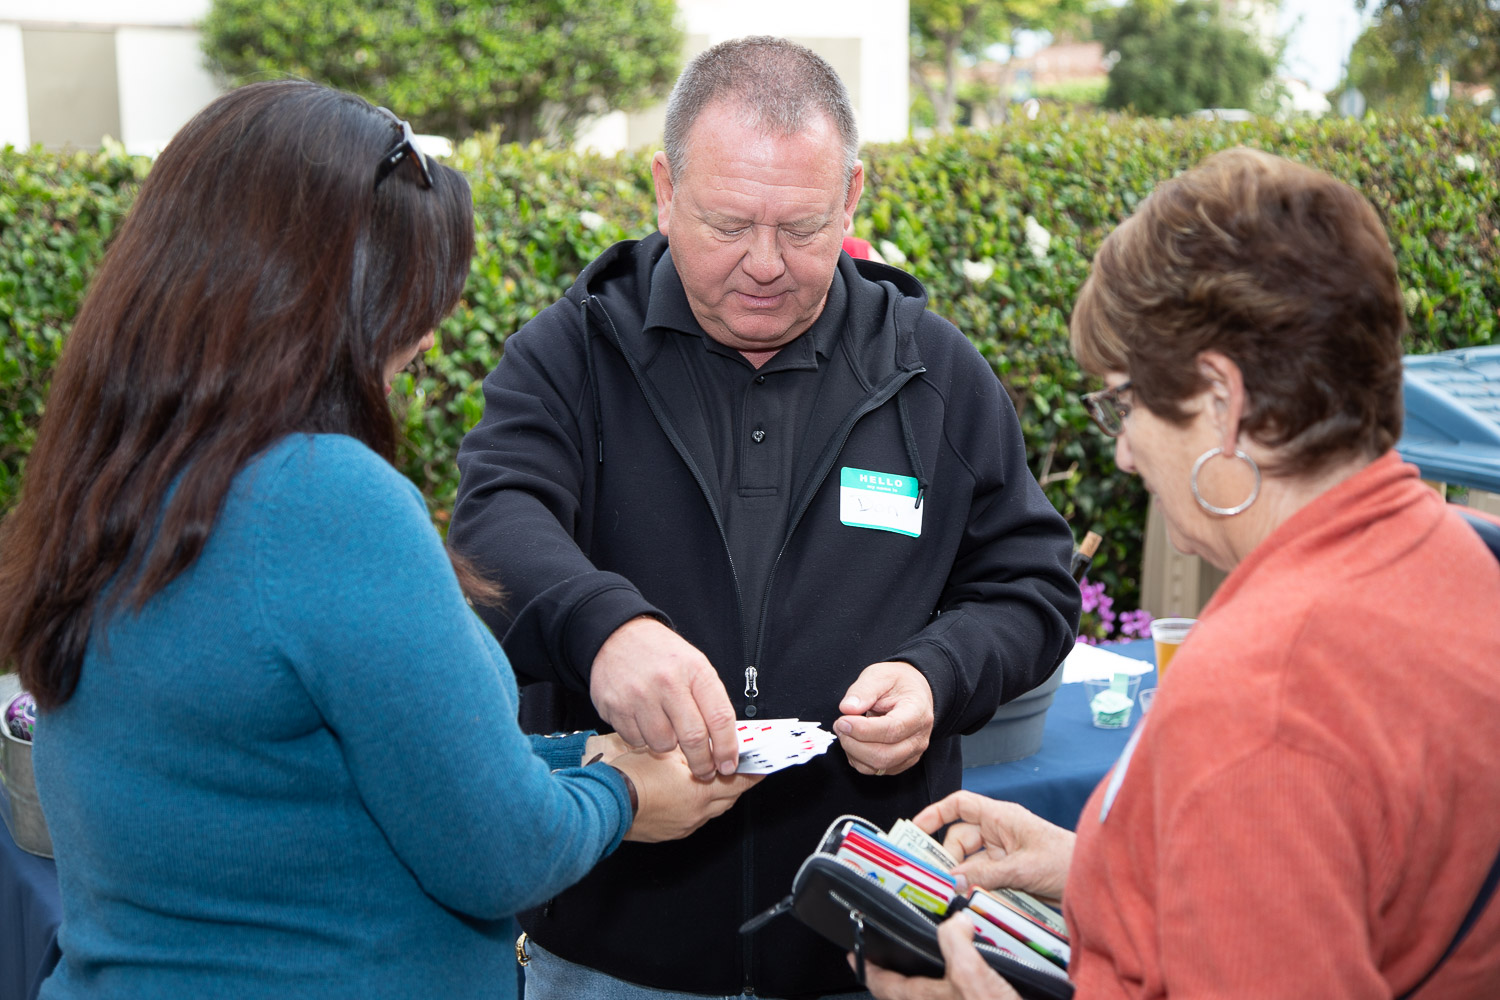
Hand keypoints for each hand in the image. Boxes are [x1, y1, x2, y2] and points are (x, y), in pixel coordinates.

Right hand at [590, 617, 738, 779]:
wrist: (617, 636)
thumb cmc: (661, 655)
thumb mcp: (694, 665)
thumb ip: (709, 700)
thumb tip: (725, 743)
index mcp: (695, 670)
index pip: (720, 717)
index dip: (727, 748)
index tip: (728, 765)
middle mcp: (667, 682)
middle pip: (693, 738)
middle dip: (702, 764)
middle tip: (704, 771)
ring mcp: (639, 696)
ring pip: (663, 744)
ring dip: (668, 746)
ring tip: (666, 727)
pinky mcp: (615, 707)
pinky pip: (637, 741)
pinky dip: (643, 738)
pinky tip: (643, 719)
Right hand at [607, 746, 761, 842]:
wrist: (603, 804)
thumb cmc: (628, 777)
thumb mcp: (665, 751)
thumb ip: (691, 748)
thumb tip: (705, 741)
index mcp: (701, 793)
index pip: (740, 781)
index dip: (754, 771)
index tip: (763, 764)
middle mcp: (697, 814)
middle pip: (729, 797)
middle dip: (734, 781)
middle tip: (735, 766)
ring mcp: (683, 826)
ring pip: (711, 808)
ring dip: (714, 793)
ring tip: (707, 776)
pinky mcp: (670, 832)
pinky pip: (692, 818)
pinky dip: (696, 804)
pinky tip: (684, 791)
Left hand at [834, 661, 933, 775]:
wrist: (912, 692)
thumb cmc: (896, 682)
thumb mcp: (879, 675)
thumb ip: (863, 690)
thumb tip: (847, 708)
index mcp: (917, 712)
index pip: (892, 730)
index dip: (863, 730)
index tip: (842, 721)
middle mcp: (919, 738)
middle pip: (884, 755)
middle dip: (854, 744)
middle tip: (839, 725)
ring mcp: (912, 753)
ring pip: (878, 766)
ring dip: (853, 752)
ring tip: (845, 731)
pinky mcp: (901, 763)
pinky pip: (876, 771)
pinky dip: (858, 760)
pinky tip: (853, 741)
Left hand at [860, 917, 1021, 999]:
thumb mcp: (973, 973)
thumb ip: (956, 941)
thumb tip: (954, 920)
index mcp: (926, 997)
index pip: (882, 984)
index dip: (865, 966)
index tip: (854, 951)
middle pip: (905, 987)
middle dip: (897, 967)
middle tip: (892, 946)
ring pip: (931, 987)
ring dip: (929, 968)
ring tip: (935, 944)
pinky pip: (958, 987)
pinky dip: (958, 971)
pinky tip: (976, 959)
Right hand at [913, 792, 1074, 904]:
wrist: (1094, 880)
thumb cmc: (1068, 861)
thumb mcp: (1023, 868)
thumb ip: (987, 875)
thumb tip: (954, 880)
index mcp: (1001, 817)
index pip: (959, 805)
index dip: (935, 814)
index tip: (915, 830)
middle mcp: (999, 832)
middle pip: (959, 840)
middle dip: (949, 860)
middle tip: (940, 881)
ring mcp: (1003, 853)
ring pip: (970, 862)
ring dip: (964, 879)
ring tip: (960, 895)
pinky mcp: (1009, 872)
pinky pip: (983, 878)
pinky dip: (977, 888)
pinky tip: (975, 900)